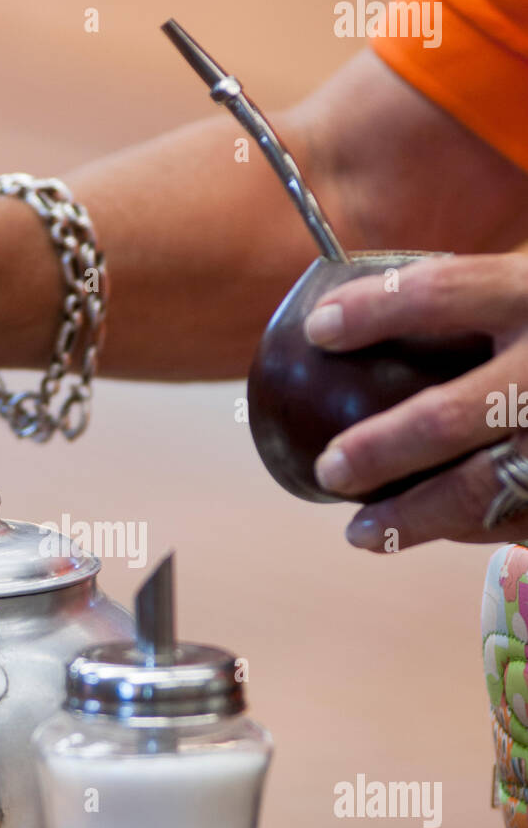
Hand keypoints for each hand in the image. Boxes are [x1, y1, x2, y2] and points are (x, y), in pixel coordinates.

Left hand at [304, 253, 527, 549]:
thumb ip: (483, 294)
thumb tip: (363, 311)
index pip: (443, 294)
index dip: (374, 312)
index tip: (319, 330)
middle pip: (452, 417)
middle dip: (381, 450)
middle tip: (331, 469)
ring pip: (484, 490)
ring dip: (414, 519)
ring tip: (360, 533)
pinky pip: (519, 520)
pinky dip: (473, 532)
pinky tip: (435, 534)